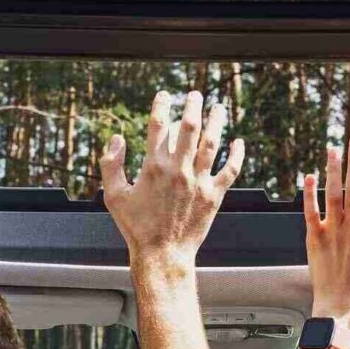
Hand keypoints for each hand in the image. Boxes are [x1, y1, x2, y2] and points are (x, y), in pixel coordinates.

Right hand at [100, 90, 244, 275]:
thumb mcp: (114, 195)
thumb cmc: (137, 227)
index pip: (158, 126)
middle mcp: (178, 169)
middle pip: (189, 127)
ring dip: (216, 121)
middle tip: (196, 94)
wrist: (162, 254)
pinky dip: (236, 155)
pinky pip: (229, 170)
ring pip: (211, 143)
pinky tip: (238, 142)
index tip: (165, 94)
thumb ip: (111, 164)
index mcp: (153, 166)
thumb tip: (117, 138)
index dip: (161, 105)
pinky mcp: (214, 195)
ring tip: (219, 107)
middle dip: (193, 106)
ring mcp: (198, 182)